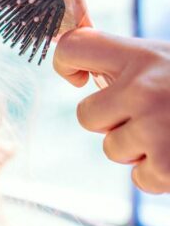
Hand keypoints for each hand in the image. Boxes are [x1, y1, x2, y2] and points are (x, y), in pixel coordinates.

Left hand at [54, 28, 169, 193]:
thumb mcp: (167, 59)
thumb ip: (129, 62)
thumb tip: (78, 60)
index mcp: (142, 56)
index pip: (74, 48)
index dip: (66, 63)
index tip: (80, 77)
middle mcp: (142, 89)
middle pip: (86, 115)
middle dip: (111, 121)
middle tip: (149, 115)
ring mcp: (153, 129)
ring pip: (112, 149)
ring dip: (138, 149)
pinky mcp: (166, 166)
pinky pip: (139, 178)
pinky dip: (159, 174)